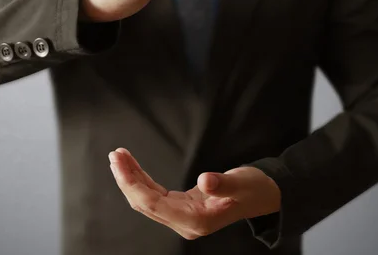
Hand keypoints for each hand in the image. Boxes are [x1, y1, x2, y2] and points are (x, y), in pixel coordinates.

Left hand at [108, 148, 280, 239]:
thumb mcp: (242, 183)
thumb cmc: (254, 190)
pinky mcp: (182, 207)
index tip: (120, 164)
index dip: (133, 185)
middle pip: (145, 204)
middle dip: (127, 180)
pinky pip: (155, 195)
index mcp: (196, 220)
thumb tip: (205, 181)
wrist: (262, 196)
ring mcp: (182, 217)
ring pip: (147, 200)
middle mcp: (185, 222)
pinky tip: (133, 166)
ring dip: (132, 179)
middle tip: (115, 155)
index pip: (154, 205)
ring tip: (119, 156)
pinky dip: (142, 180)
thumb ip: (224, 183)